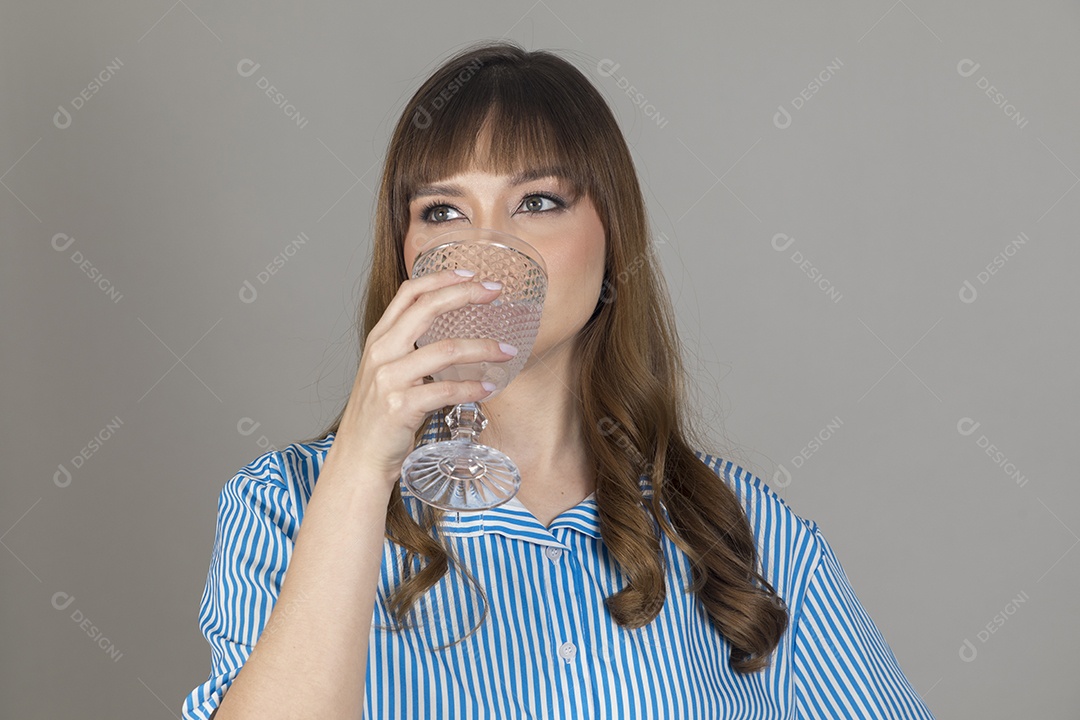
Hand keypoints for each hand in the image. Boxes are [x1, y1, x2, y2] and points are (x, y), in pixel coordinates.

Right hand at [327, 268, 518, 490]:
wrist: (359, 457)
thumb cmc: (380, 417)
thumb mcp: (387, 373)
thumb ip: (410, 350)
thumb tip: (453, 335)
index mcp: (379, 339)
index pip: (409, 293)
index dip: (441, 278)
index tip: (471, 274)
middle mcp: (382, 352)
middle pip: (428, 308)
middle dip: (466, 294)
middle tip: (496, 292)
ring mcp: (389, 379)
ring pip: (446, 349)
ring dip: (483, 347)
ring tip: (507, 350)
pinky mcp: (400, 406)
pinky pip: (446, 390)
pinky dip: (473, 388)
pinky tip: (489, 388)